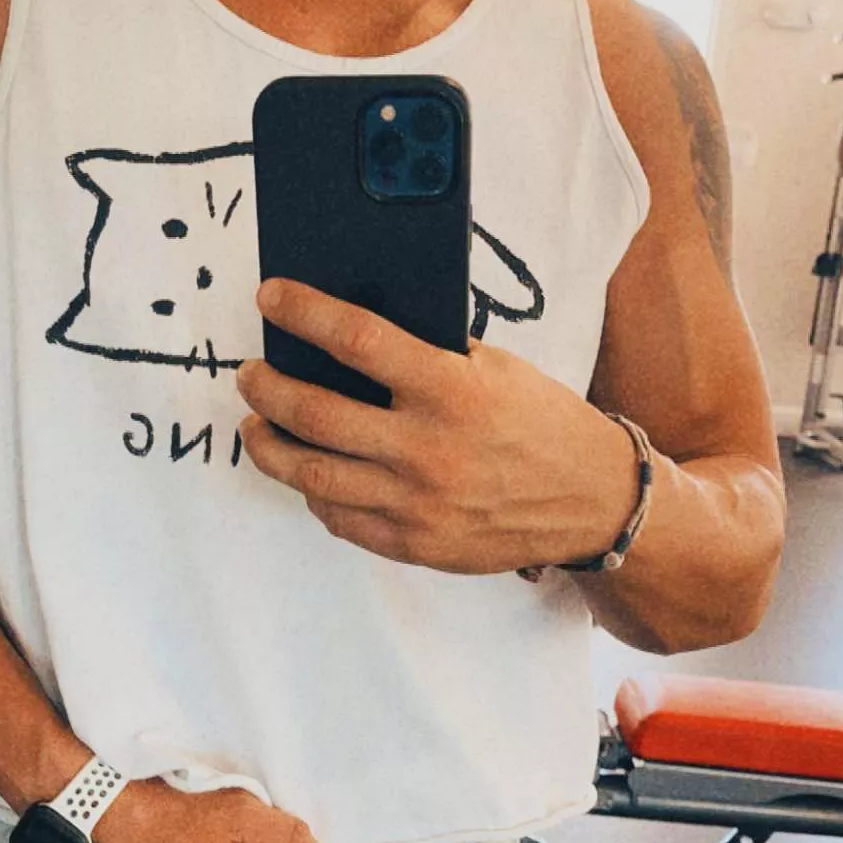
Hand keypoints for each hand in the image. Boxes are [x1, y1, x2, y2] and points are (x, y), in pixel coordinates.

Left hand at [237, 278, 636, 575]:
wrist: (592, 500)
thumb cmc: (540, 423)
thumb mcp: (495, 369)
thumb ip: (430, 354)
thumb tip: (350, 336)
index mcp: (452, 390)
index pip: (358, 340)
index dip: (304, 313)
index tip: (271, 297)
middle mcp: (429, 449)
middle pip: (315, 413)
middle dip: (266, 388)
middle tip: (250, 374)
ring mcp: (418, 503)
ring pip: (311, 474)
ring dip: (269, 445)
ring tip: (256, 426)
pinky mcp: (415, 544)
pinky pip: (339, 518)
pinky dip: (312, 491)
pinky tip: (305, 470)